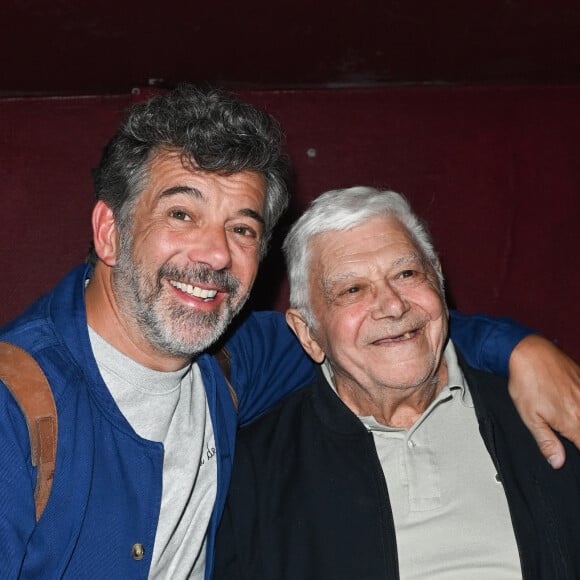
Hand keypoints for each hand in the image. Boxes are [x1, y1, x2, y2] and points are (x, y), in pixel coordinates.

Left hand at [508, 334, 579, 467]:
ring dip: (579, 419)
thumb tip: (557, 462)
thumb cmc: (526, 382)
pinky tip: (574, 403)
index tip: (573, 450)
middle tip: (570, 432)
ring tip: (569, 419)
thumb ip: (546, 441)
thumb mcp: (529, 417)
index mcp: (573, 422)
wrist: (529, 352)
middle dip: (579, 434)